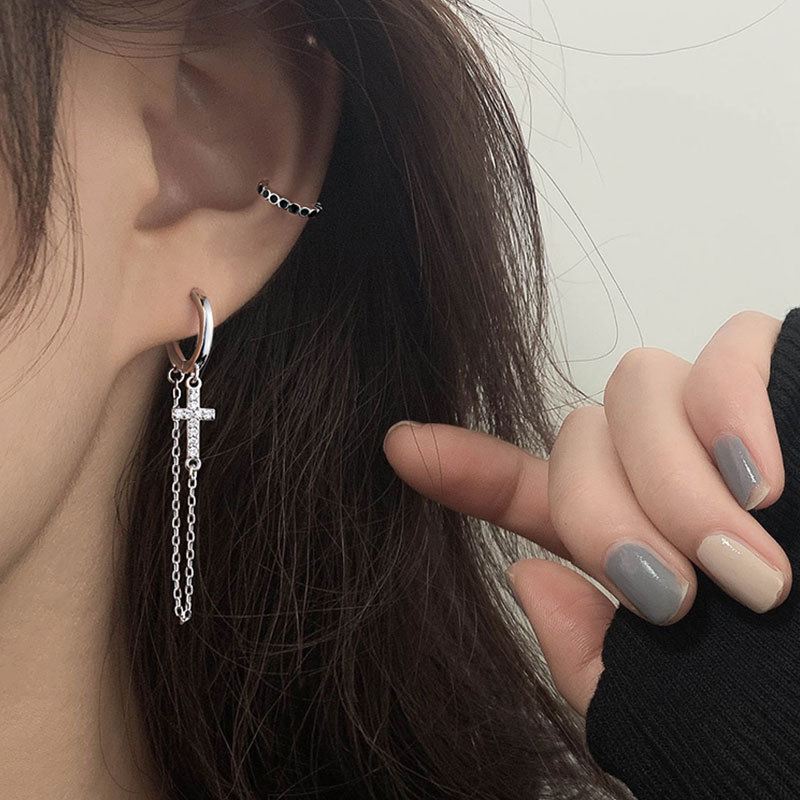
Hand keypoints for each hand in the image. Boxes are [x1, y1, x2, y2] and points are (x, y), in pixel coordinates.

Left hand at [382, 311, 786, 715]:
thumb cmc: (792, 718)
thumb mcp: (684, 714)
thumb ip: (595, 662)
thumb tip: (527, 580)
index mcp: (635, 541)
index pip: (528, 490)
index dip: (463, 467)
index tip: (401, 445)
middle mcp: (670, 472)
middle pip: (578, 432)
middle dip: (607, 511)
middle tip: (673, 596)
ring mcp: (728, 426)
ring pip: (637, 388)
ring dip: (672, 482)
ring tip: (741, 567)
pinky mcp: (791, 382)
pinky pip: (727, 349)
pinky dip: (731, 413)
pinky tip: (764, 484)